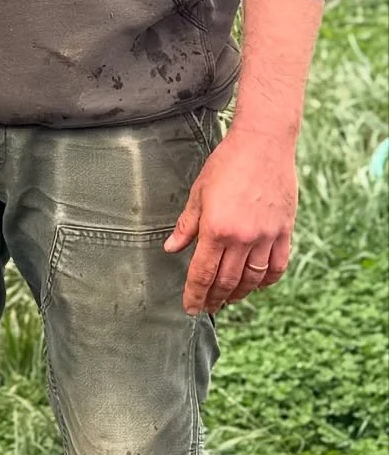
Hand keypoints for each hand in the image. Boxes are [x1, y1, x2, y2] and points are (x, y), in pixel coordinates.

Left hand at [164, 127, 296, 314]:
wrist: (263, 146)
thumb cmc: (226, 164)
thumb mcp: (199, 192)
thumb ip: (187, 225)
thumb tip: (171, 248)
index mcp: (216, 229)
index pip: (203, 273)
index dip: (195, 294)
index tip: (190, 308)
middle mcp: (243, 239)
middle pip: (227, 281)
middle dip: (214, 298)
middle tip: (206, 307)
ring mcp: (266, 238)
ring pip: (252, 280)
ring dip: (239, 293)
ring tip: (227, 298)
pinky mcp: (284, 233)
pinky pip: (276, 268)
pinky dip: (266, 281)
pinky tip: (256, 285)